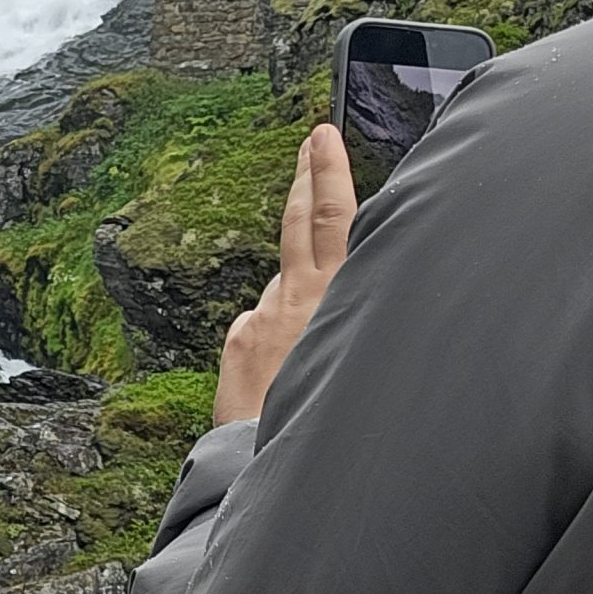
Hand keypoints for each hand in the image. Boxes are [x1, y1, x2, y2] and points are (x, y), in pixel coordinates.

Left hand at [214, 123, 356, 425]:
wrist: (273, 458)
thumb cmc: (327, 418)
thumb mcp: (353, 355)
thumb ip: (339, 315)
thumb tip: (312, 299)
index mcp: (337, 295)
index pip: (334, 217)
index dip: (328, 171)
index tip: (321, 135)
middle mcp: (297, 298)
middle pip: (300, 222)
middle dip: (307, 176)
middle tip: (311, 140)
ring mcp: (263, 315)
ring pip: (283, 290)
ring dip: (294, 302)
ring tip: (305, 343)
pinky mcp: (239, 339)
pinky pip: (259, 326)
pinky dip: (272, 340)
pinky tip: (279, 376)